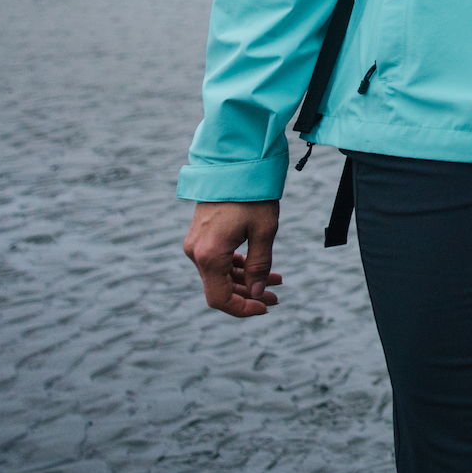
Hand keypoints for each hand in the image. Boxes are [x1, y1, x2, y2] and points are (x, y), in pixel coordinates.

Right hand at [182, 200, 281, 316]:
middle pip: (220, 288)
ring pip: (220, 274)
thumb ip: (260, 265)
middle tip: (276, 296)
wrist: (234, 164)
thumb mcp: (264, 231)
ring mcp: (196, 244)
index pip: (220, 298)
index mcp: (209, 255)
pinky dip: (237, 266)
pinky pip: (217, 260)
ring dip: (246, 280)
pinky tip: (259, 268)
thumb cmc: (252, 195)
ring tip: (276, 281)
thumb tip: (258, 292)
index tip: (266, 307)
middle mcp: (196, 253)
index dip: (242, 308)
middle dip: (249, 295)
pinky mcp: (201, 235)